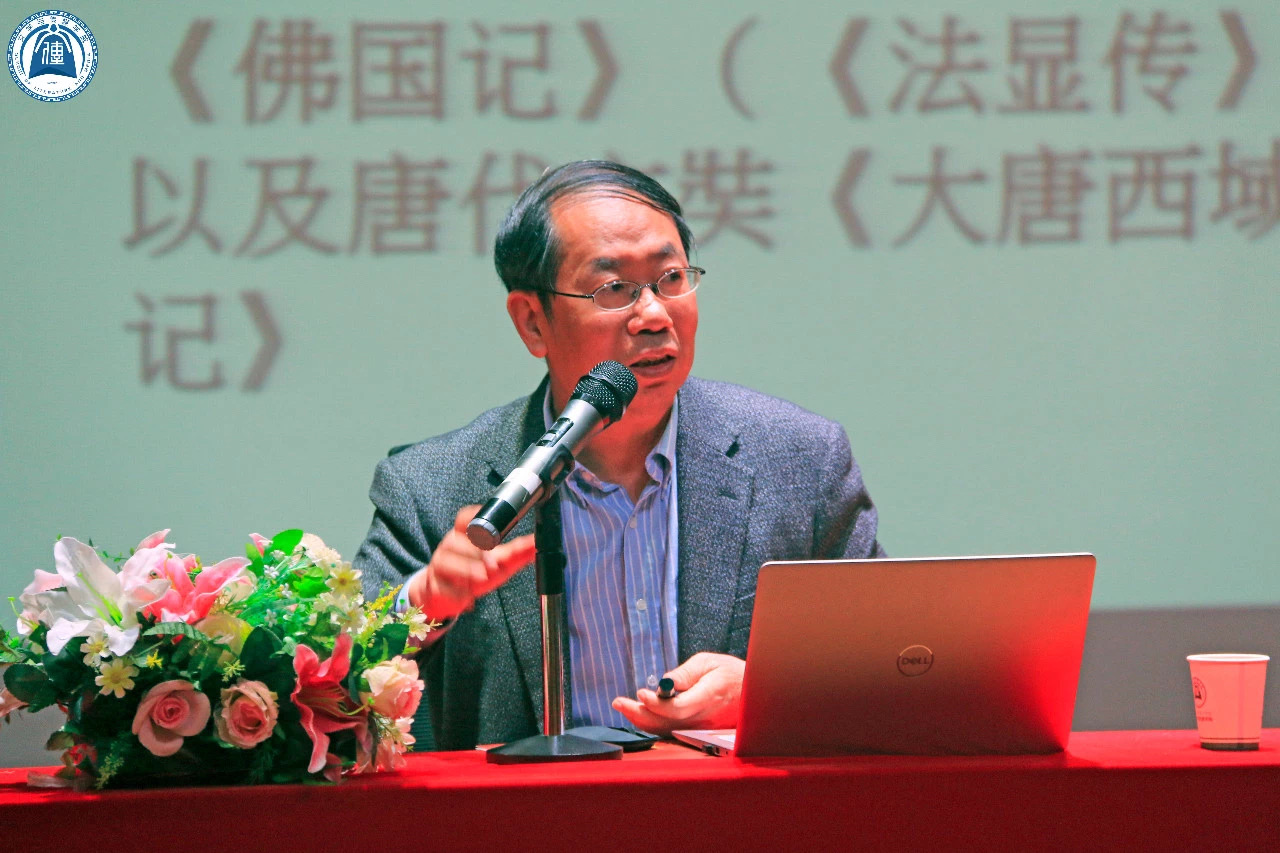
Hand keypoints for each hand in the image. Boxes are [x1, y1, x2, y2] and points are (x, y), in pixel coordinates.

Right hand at [407, 505, 535, 620]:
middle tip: (492, 565)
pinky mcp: (432, 585)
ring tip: (481, 578)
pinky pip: (440, 587)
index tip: (484, 521)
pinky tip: (466, 598)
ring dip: (465, 570)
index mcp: (465, 536)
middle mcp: (449, 547)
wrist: (448, 597)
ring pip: (445, 562)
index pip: (464, 518)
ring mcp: (439, 565)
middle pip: (455, 541)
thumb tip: (536, 542)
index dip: (473, 515)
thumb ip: (517, 553)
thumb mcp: (499, 563)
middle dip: (474, 552)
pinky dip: (455, 594)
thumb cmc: (475, 574)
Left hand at [611, 652, 744, 735]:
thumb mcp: (709, 662)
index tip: (640, 693)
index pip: (678, 708)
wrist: (753, 692)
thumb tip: (664, 682)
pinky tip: (640, 714)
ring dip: (642, 720)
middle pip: (667, 723)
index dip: (656, 704)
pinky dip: (653, 724)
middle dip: (639, 713)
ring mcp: (701, 728)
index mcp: (709, 696)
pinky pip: (672, 732)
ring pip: (666, 730)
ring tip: (624, 706)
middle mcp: (704, 718)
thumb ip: (685, 673)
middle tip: (619, 702)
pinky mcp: (698, 732)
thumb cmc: (731, 673)